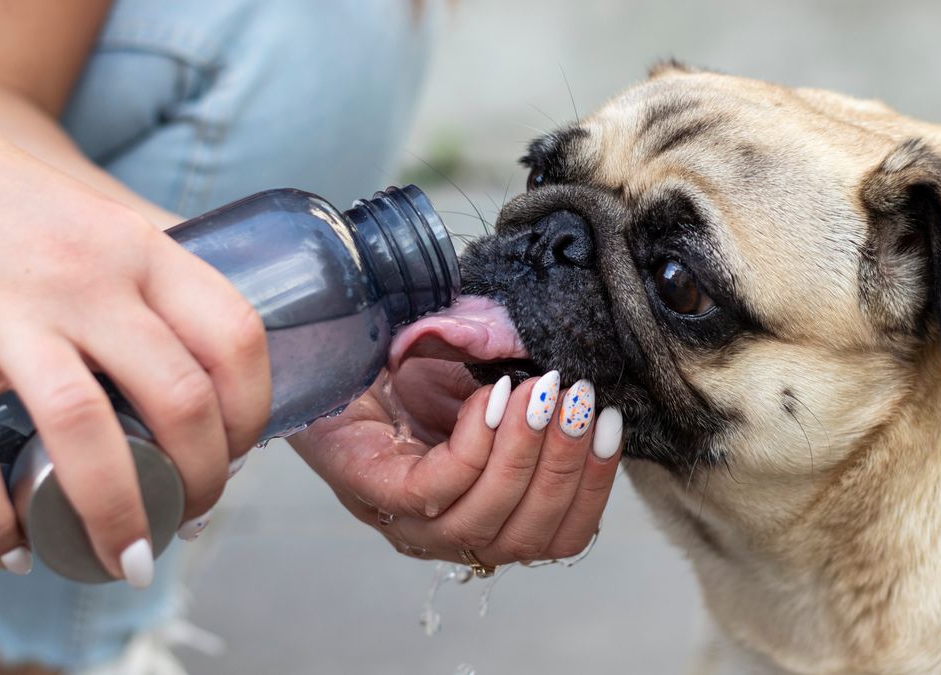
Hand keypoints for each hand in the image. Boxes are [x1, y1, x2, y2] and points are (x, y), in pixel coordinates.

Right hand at [0, 86, 270, 585]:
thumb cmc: (32, 220)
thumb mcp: (118, 231)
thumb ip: (170, 291)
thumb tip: (230, 391)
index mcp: (144, 251)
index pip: (235, 338)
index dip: (253, 416)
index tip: (240, 458)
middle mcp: (84, 277)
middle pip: (177, 399)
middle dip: (199, 482)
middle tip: (190, 517)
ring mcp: (4, 312)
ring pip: (83, 432)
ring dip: (116, 516)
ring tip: (128, 561)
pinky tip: (13, 548)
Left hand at [290, 359, 623, 566]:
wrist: (330, 340)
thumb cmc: (408, 363)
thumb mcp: (487, 375)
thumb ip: (534, 390)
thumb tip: (584, 388)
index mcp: (484, 513)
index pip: (556, 538)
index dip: (593, 489)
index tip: (609, 424)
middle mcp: (447, 530)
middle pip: (526, 536)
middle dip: (565, 466)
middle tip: (578, 399)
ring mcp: (405, 519)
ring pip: (486, 519)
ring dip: (526, 453)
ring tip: (541, 392)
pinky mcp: (370, 490)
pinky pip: (438, 487)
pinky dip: (476, 443)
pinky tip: (491, 396)